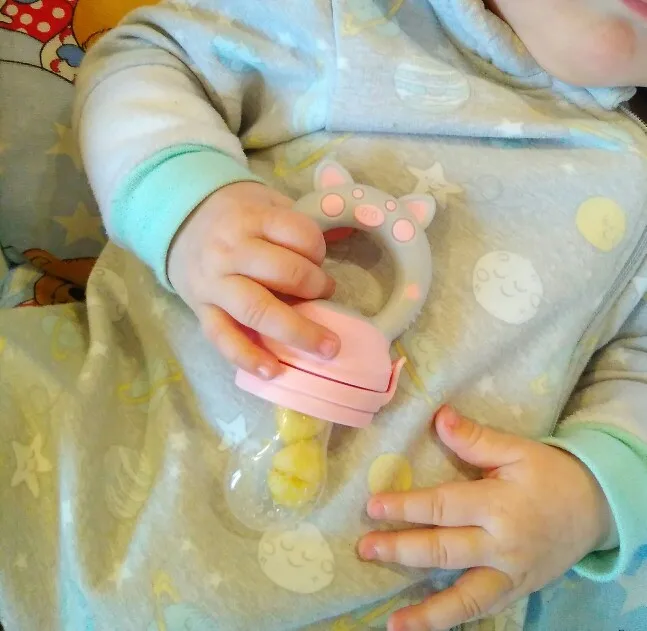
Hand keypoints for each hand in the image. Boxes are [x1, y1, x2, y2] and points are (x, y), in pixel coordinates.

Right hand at [168, 182, 339, 377]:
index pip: (298, 234)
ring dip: (296, 331)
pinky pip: (222, 336)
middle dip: (315, 287)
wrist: (181, 221)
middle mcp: (230, 250)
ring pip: (257, 310)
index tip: (319, 260)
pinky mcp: (200, 309)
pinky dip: (247, 357)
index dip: (317, 250)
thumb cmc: (236, 215)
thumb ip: (296, 223)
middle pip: (282, 273)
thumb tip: (340, 242)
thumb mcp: (266, 201)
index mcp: (251, 218)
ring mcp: (214, 283)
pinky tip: (272, 371)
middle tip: (327, 293)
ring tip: (326, 348)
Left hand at [357, 406, 613, 630]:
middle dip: (401, 550)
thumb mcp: (517, 450)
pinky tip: (426, 627)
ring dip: (427, 611)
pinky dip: (454, 620)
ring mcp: (510, 574)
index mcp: (498, 505)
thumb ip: (475, 439)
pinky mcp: (516, 590)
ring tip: (393, 623)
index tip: (373, 506)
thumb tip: (439, 417)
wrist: (595, 508)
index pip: (442, 507)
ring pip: (464, 596)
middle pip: (443, 550)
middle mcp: (501, 545)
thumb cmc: (550, 474)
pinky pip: (482, 608)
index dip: (406, 507)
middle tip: (366, 548)